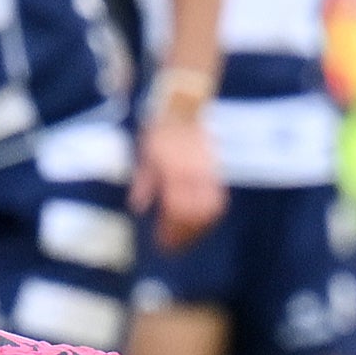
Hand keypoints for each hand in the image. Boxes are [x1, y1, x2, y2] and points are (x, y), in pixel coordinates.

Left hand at [135, 102, 225, 251]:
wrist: (184, 107)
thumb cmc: (161, 130)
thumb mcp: (145, 154)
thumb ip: (144, 181)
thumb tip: (137, 207)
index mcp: (173, 171)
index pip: (174, 210)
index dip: (169, 231)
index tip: (161, 244)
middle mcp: (193, 175)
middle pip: (193, 215)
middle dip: (184, 235)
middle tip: (173, 247)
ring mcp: (207, 173)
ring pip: (209, 210)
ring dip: (198, 228)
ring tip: (186, 238)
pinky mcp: (216, 171)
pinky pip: (218, 199)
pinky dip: (210, 215)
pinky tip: (200, 222)